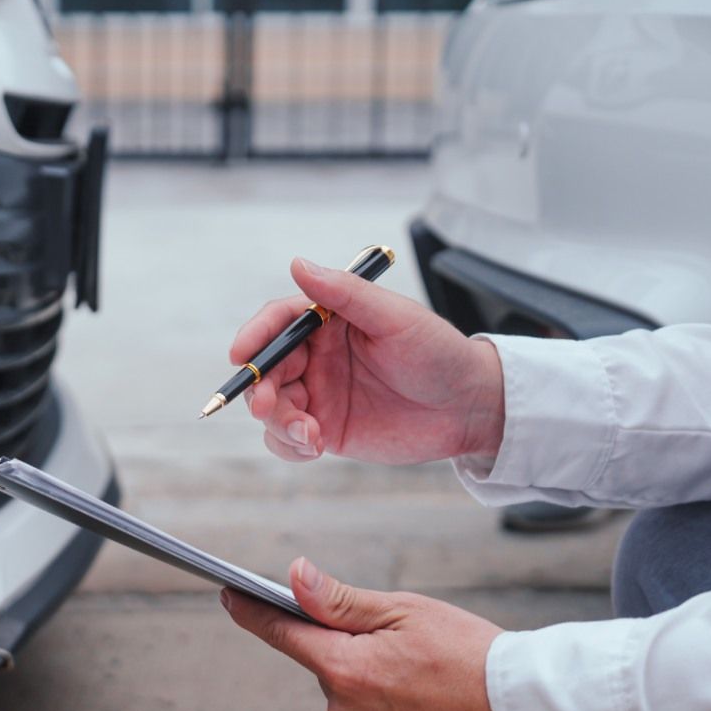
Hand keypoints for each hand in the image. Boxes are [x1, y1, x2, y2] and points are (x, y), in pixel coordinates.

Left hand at [223, 557, 515, 710]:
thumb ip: (339, 600)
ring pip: (349, 697)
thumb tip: (292, 578)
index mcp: (346, 668)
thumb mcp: (403, 611)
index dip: (253, 613)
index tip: (229, 596)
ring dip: (370, 682)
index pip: (283, 634)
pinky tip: (425, 703)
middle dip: (349, 649)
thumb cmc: (468, 650)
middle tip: (402, 643)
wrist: (522, 709)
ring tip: (424, 677)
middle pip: (326, 666)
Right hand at [230, 257, 505, 465]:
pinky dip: (288, 445)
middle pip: (267, 369)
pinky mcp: (326, 430)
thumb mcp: (394, 318)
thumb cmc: (438, 353)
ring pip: (272, 408)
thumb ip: (345, 294)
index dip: (256, 335)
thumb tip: (298, 264)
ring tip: (309, 435)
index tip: (242, 354)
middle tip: (269, 407)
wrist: (469, 407)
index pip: (279, 323)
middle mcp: (317, 356)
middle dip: (261, 389)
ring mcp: (319, 395)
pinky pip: (287, 440)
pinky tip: (313, 446)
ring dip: (278, 422)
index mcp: (329, 322)